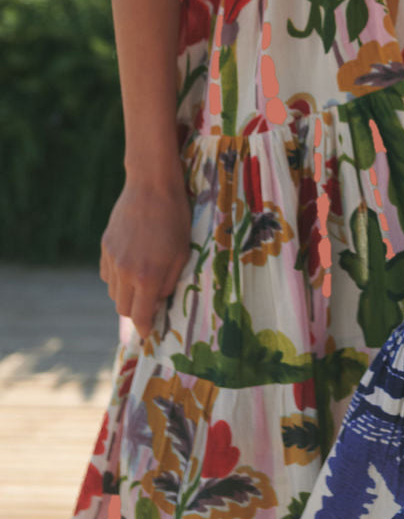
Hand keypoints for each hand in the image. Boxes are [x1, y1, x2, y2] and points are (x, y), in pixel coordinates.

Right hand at [99, 173, 191, 337]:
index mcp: (147, 276)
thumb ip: (170, 282)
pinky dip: (117, 277)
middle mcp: (125, 272)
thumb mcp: (183, 253)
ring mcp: (112, 258)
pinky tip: (131, 264)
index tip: (149, 334)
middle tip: (149, 306)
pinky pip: (107, 274)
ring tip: (142, 279)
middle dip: (136, 312)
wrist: (151, 185)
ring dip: (126, 294)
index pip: (140, 316)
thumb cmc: (176, 218)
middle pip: (123, 308)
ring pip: (113, 292)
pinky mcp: (104, 246)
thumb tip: (159, 301)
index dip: (145, 328)